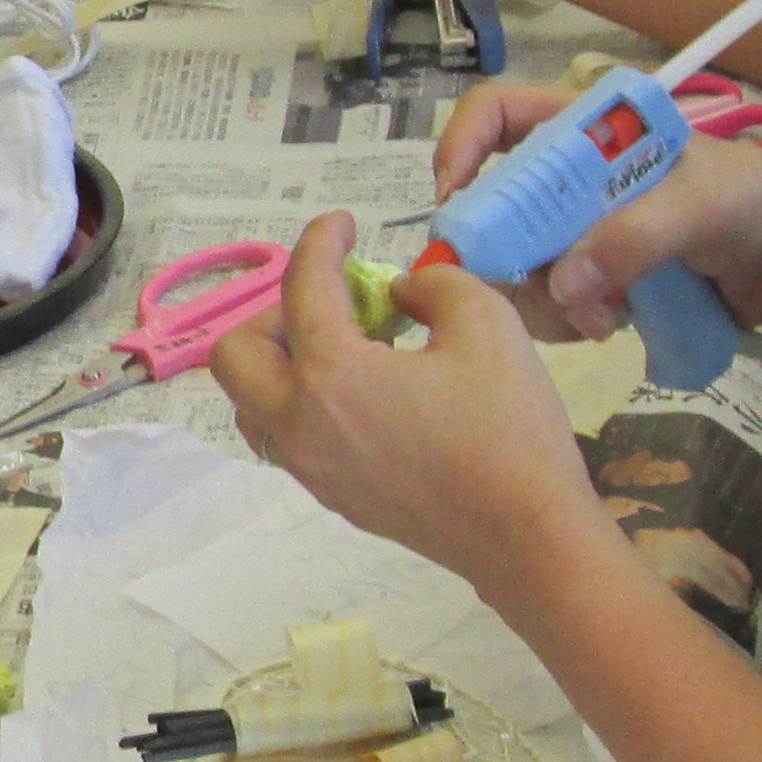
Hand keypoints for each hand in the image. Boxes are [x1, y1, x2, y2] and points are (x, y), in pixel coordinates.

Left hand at [205, 214, 601, 601]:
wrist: (526, 536)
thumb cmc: (510, 428)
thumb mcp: (487, 323)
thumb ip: (433, 285)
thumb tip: (399, 291)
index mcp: (331, 375)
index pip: (302, 286)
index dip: (320, 241)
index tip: (342, 225)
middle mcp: (300, 423)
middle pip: (234, 355)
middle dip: (273, 314)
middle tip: (333, 305)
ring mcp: (310, 468)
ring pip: (251, 403)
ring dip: (280, 365)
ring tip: (346, 350)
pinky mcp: (332, 497)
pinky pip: (287, 437)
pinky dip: (305, 403)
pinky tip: (367, 394)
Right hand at [425, 78, 761, 342]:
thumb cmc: (760, 205)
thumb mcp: (702, 208)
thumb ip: (633, 240)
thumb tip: (564, 286)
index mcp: (590, 129)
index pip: (498, 113)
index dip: (462, 145)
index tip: (453, 198)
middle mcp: (573, 178)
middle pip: (495, 204)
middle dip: (502, 251)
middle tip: (519, 287)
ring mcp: (582, 232)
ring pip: (517, 262)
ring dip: (541, 296)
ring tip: (599, 315)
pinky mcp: (597, 280)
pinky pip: (550, 303)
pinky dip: (567, 320)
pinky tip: (610, 326)